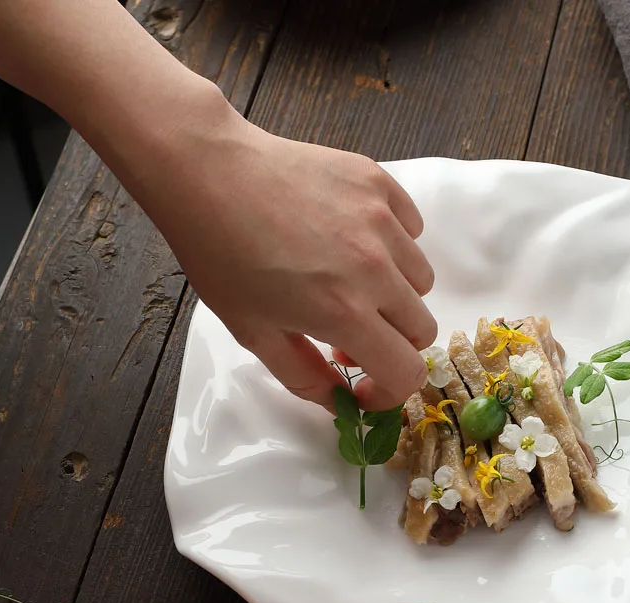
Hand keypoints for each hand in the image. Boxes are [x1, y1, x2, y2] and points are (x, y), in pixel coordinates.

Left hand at [145, 105, 436, 410]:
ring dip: (394, 297)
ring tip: (350, 283)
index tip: (363, 387)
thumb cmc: (220, 256)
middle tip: (346, 333)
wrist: (208, 173)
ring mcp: (381, 220)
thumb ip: (304, 377)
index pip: (407, 373)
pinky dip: (394, 247)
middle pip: (421, 330)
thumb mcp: (254, 333)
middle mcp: (375, 268)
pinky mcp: (378, 183)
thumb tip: (337, 400)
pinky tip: (355, 242)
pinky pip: (412, 229)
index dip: (388, 393)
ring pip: (421, 281)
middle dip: (390, 345)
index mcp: (344, 312)